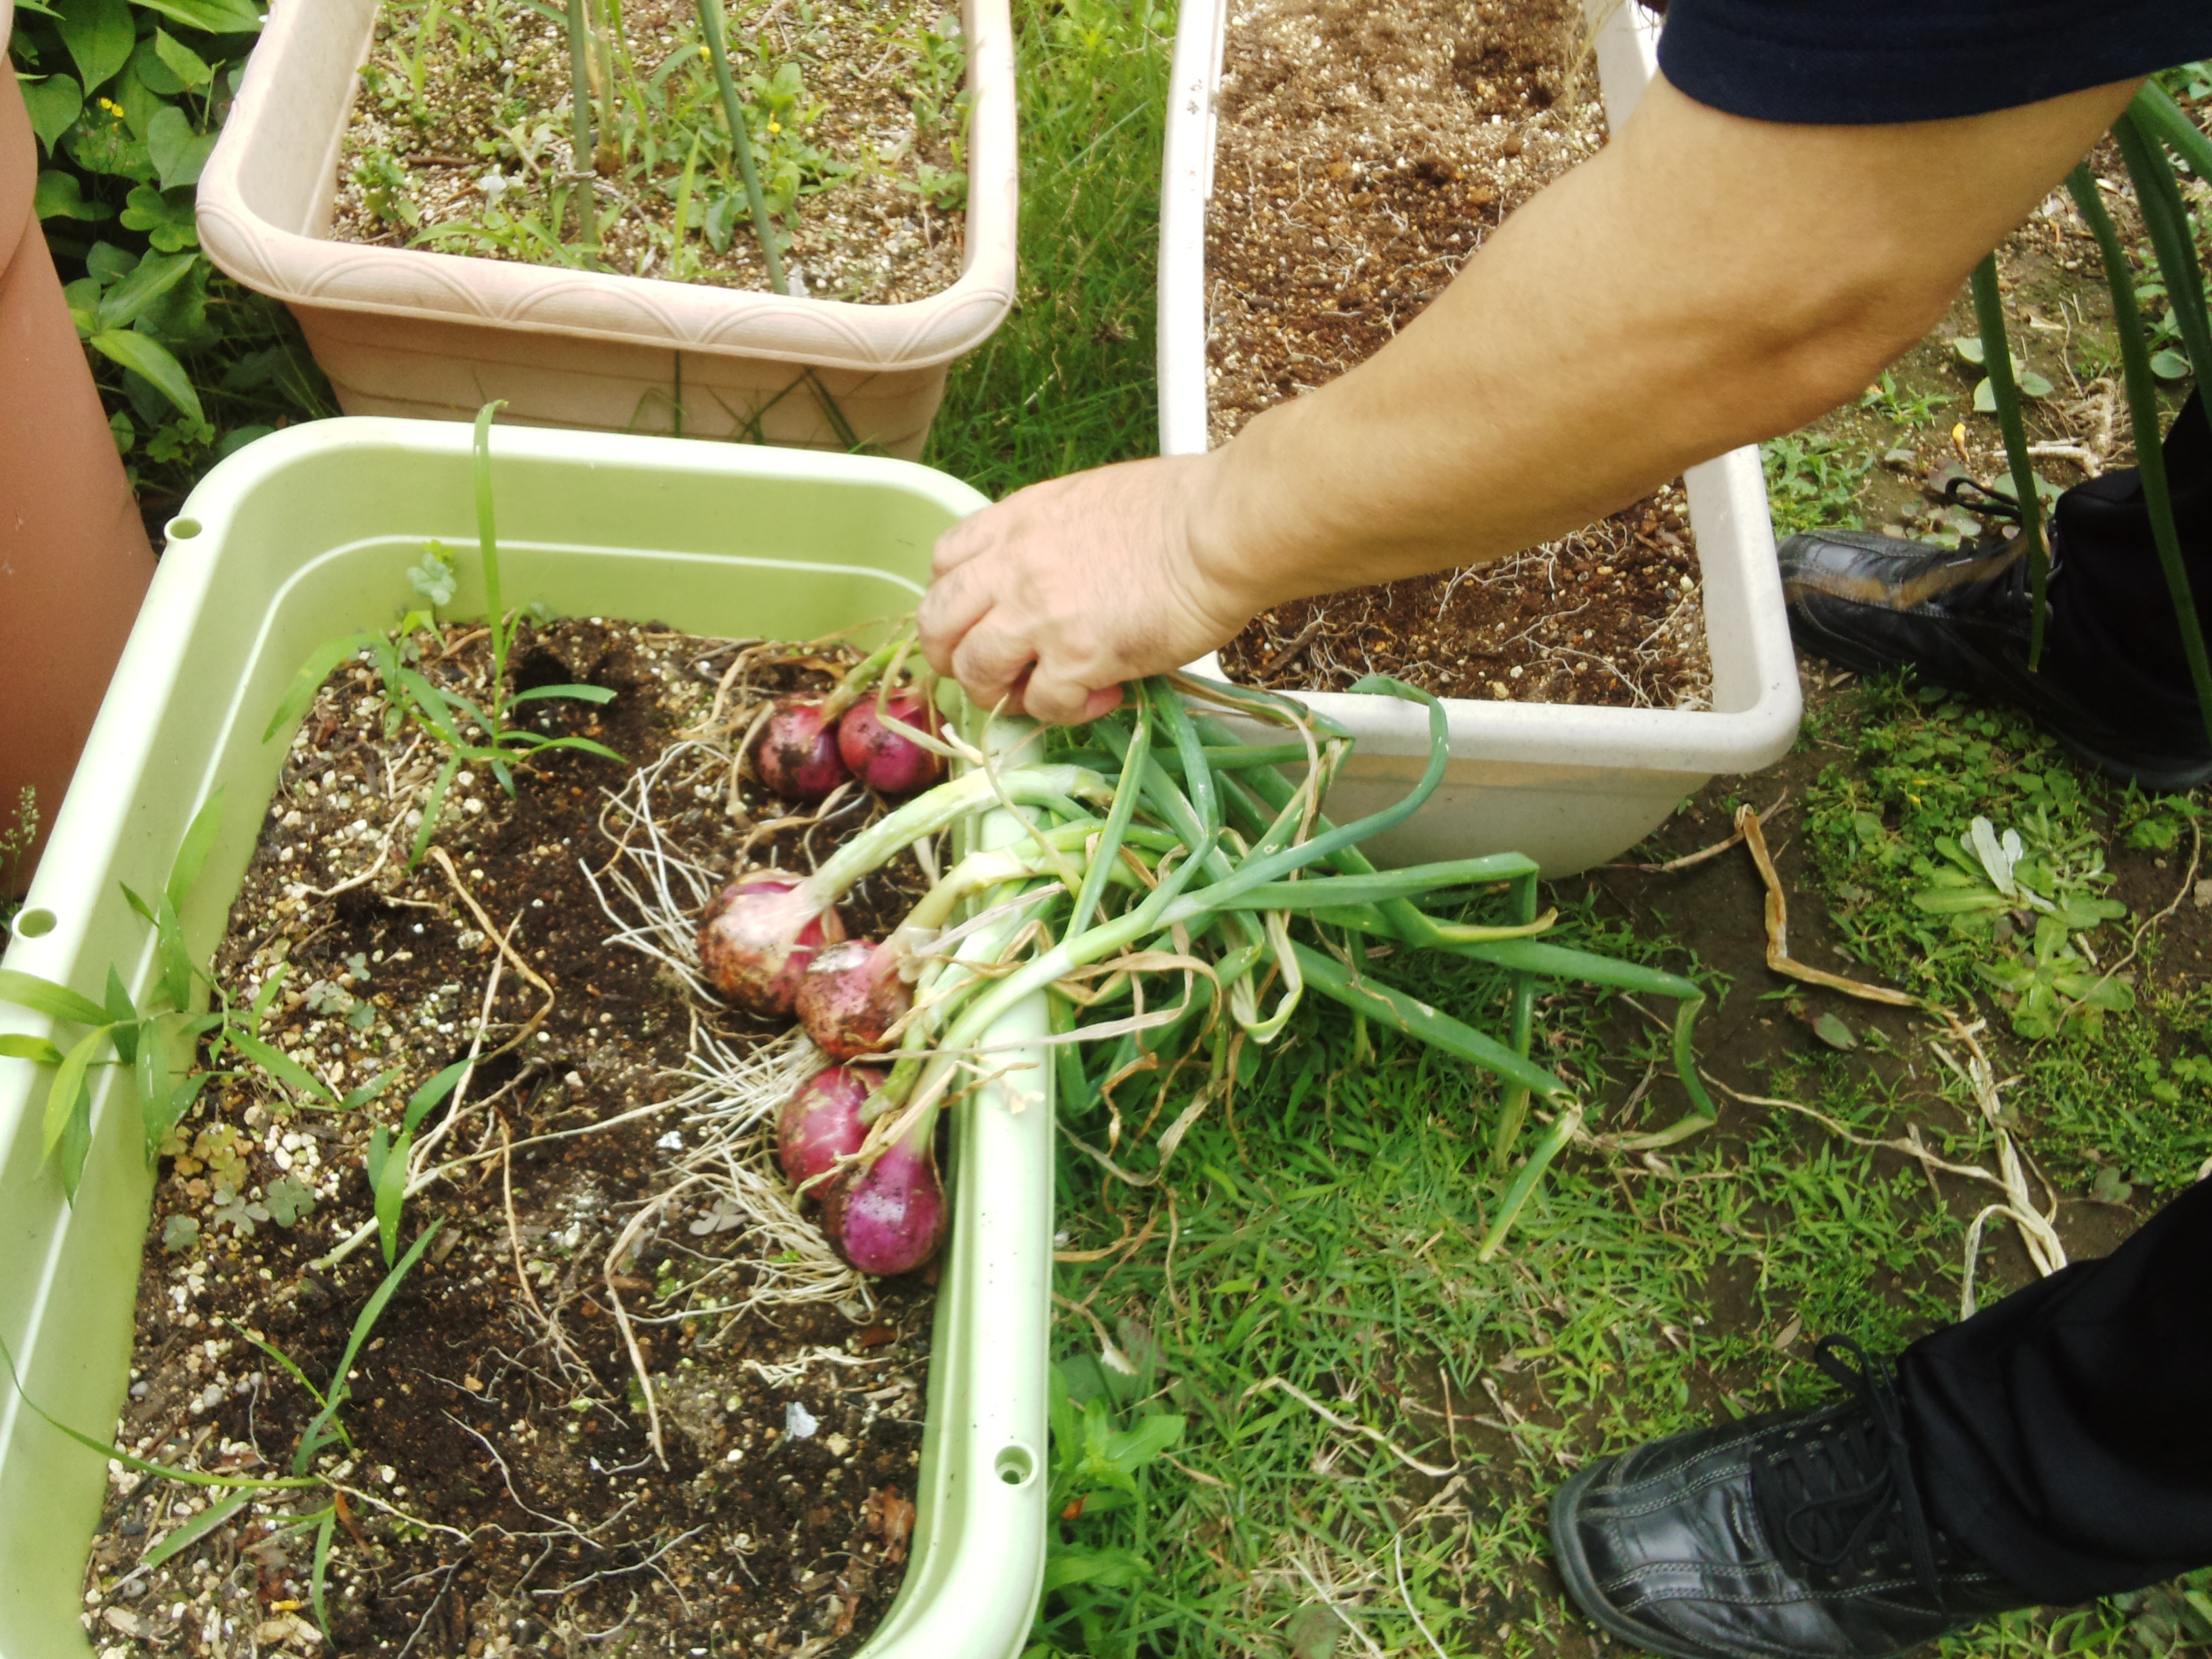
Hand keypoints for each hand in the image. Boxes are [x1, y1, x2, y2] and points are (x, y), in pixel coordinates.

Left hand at [918, 454, 1258, 724]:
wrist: (1222, 528)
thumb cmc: (1181, 507)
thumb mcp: (1090, 500)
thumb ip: (1051, 537)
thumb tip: (1054, 575)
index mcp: (1017, 520)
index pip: (944, 563)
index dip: (952, 600)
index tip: (977, 619)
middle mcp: (1014, 565)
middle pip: (938, 623)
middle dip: (952, 657)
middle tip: (989, 672)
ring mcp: (1040, 613)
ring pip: (975, 671)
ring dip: (1001, 692)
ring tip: (1043, 690)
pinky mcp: (1077, 657)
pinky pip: (1042, 705)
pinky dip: (1066, 711)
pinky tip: (1103, 696)